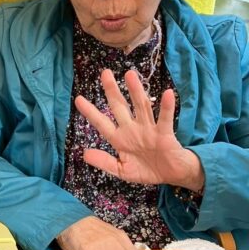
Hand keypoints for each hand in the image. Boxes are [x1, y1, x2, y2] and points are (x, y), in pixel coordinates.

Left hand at [75, 69, 203, 191]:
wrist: (171, 176)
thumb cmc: (146, 170)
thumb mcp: (122, 170)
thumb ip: (104, 162)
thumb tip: (84, 154)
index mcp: (119, 138)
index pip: (102, 123)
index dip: (90, 112)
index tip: (78, 99)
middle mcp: (132, 129)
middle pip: (120, 107)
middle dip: (112, 91)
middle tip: (104, 73)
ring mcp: (148, 129)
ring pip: (141, 106)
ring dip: (136, 91)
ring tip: (130, 74)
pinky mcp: (164, 133)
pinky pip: (165, 118)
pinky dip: (166, 107)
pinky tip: (166, 93)